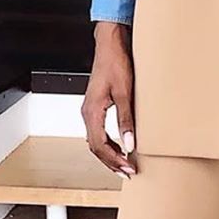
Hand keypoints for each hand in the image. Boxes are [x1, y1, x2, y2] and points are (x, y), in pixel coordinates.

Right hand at [82, 24, 136, 176]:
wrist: (110, 45)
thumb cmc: (115, 63)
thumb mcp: (125, 93)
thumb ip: (126, 120)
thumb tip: (130, 144)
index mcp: (91, 112)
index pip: (99, 146)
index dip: (113, 160)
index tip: (128, 168)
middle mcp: (87, 113)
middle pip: (95, 147)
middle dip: (111, 162)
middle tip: (128, 172)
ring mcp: (89, 110)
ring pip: (95, 141)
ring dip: (109, 154)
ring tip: (124, 164)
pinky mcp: (95, 106)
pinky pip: (98, 132)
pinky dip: (108, 143)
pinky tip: (119, 146)